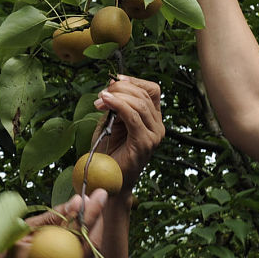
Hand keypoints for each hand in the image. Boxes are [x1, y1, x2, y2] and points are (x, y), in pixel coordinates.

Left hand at [91, 76, 163, 193]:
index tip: (115, 79)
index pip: (151, 90)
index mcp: (152, 119)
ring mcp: (154, 135)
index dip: (134, 81)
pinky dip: (119, 105)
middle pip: (144, 94)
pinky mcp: (145, 143)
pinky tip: (106, 102)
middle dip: (121, 89)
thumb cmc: (109, 151)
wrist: (106, 178)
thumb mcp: (111, 120)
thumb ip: (115, 103)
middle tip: (101, 95)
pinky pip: (133, 117)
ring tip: (100, 100)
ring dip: (118, 96)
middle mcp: (157, 126)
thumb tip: (113, 82)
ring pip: (140, 103)